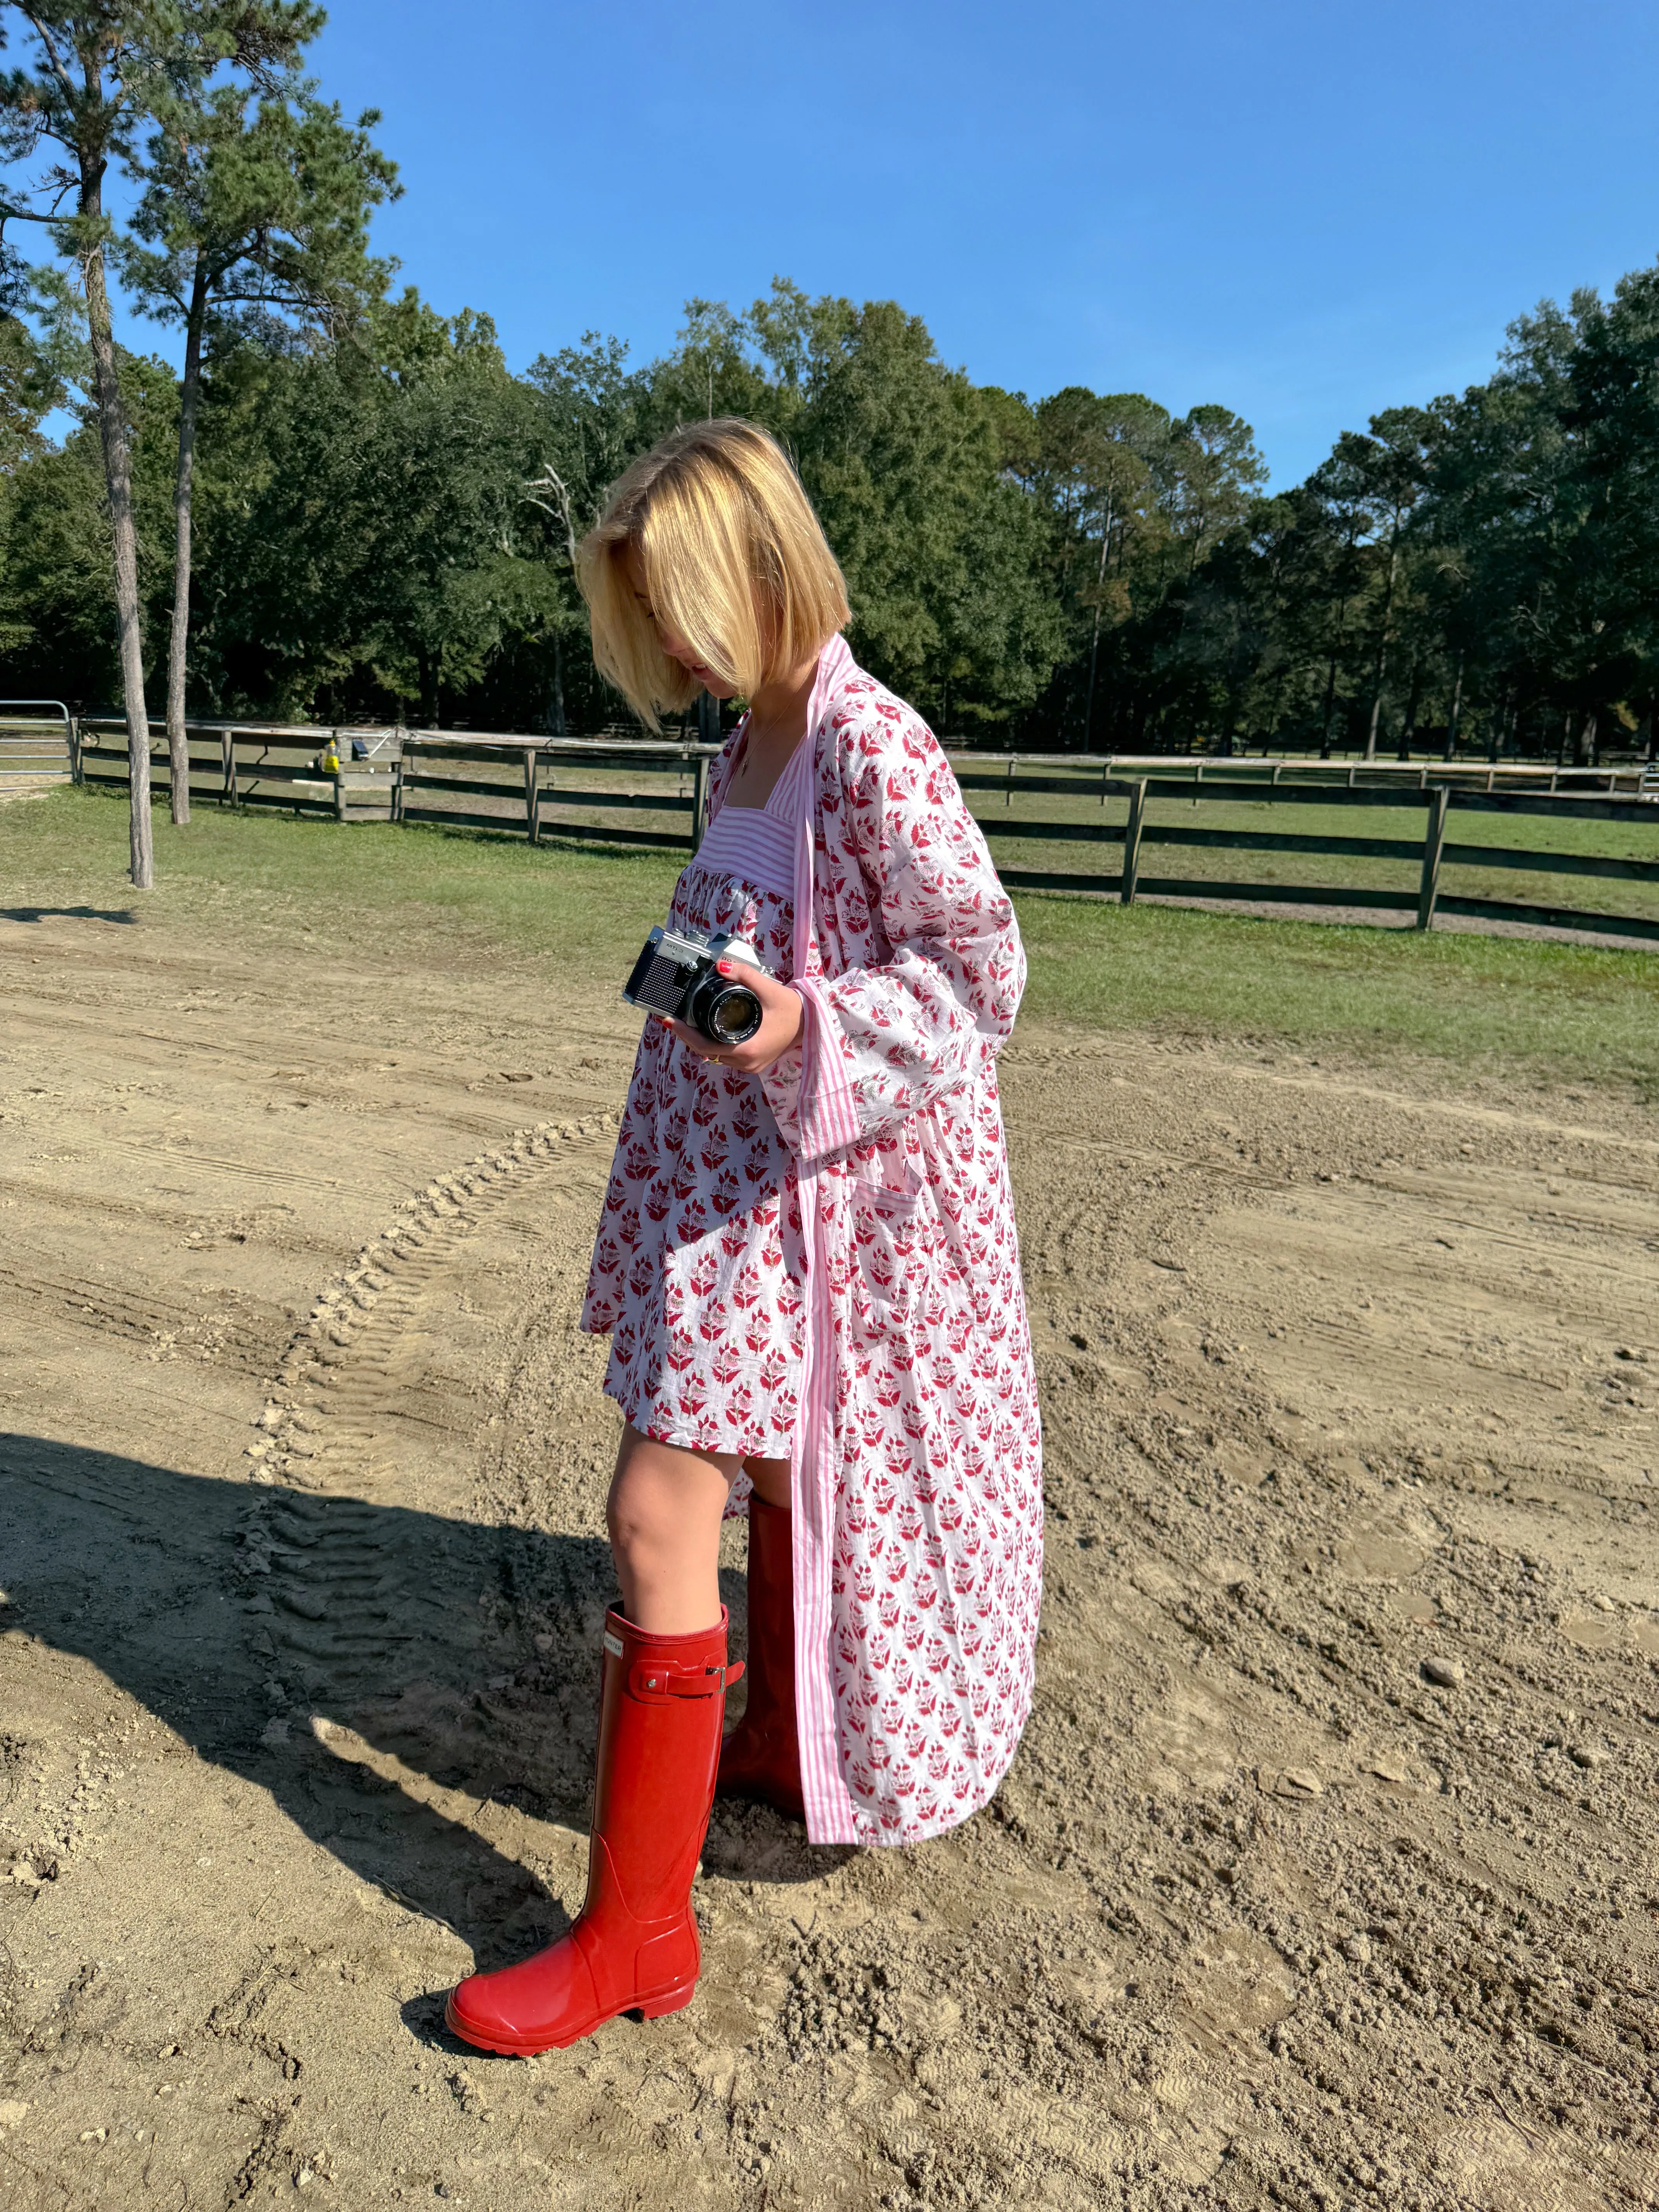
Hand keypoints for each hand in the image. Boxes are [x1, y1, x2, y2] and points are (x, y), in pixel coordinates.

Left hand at [658, 963, 803, 1074]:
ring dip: (700, 1042)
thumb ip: (744, 975)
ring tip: (686, 1024)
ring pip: (715, 1056)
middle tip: (674, 1020)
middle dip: (688, 1036)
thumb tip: (720, 965)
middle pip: (706, 1053)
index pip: (705, 1047)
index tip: (670, 1021)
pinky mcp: (753, 1065)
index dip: (685, 1035)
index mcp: (748, 1048)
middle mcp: (746, 1062)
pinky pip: (726, 1057)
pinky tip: (707, 1032)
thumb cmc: (793, 1009)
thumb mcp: (769, 989)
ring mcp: (750, 1066)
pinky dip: (714, 1045)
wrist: (812, 1024)